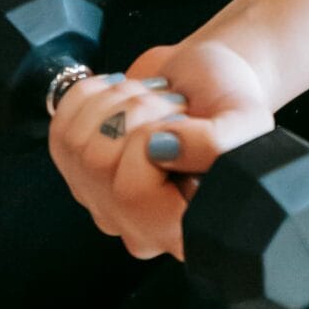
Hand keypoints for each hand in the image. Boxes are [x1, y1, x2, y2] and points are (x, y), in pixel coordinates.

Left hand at [47, 37, 275, 264]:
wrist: (207, 79)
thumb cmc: (230, 104)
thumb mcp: (248, 125)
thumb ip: (218, 145)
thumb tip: (161, 146)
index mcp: (183, 229)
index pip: (132, 193)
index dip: (149, 140)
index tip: (183, 121)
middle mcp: (137, 226)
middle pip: (97, 162)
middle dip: (137, 109)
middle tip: (171, 107)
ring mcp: (102, 200)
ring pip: (76, 141)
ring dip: (118, 99)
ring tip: (152, 102)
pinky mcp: (78, 168)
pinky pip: (60, 125)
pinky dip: (91, 94)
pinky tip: (123, 97)